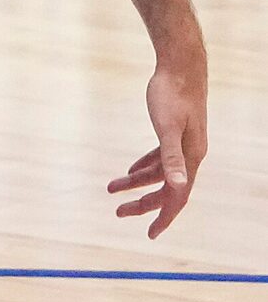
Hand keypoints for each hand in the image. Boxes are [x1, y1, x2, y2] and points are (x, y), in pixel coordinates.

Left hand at [112, 55, 206, 236]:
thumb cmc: (172, 94)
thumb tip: (177, 185)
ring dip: (137, 183)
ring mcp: (183, 144)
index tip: (150, 234)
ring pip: (159, 173)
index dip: (163, 216)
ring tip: (111, 189)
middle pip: (166, 188)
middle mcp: (190, 155)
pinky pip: (159, 158)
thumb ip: (171, 157)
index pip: (177, 197)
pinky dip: (144, 166)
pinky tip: (130, 171)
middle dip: (143, 203)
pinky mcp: (174, 132)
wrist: (181, 66)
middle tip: (118, 212)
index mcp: (190, 158)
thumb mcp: (167, 126)